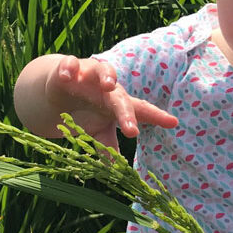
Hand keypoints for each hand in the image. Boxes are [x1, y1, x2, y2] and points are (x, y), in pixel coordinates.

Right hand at [46, 55, 177, 149]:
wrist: (58, 92)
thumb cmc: (86, 111)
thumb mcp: (97, 131)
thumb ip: (107, 146)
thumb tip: (117, 169)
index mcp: (118, 103)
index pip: (140, 110)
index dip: (156, 116)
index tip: (173, 123)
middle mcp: (108, 88)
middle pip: (121, 98)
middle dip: (126, 113)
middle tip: (131, 130)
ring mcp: (89, 75)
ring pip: (102, 70)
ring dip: (107, 76)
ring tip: (108, 85)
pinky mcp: (69, 69)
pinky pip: (70, 64)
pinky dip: (69, 68)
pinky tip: (67, 76)